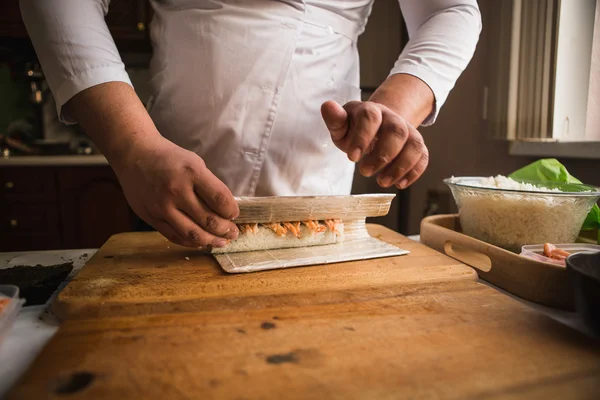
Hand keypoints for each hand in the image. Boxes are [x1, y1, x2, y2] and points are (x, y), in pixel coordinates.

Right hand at [113, 136, 239, 247]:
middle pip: (208, 220)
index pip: (220, 199)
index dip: (232, 211)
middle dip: (226, 229)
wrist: (135, 155)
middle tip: (234, 232)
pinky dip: (191, 242)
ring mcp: (162, 206)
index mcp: (192, 172)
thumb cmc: (170, 159)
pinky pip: (175, 236)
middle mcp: (177, 190)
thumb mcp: (194, 162)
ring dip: (211, 241)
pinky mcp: (151, 217)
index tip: (235, 214)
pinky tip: (202, 242)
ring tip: (222, 241)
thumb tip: (226, 210)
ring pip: (192, 233)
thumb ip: (209, 185)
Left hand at [321, 100, 428, 188]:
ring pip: (414, 144)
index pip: (370, 117)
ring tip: (383, 182)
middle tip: (365, 172)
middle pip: (396, 131)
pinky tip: (400, 184)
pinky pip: (423, 156)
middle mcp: (393, 118)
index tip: (352, 158)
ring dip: (400, 166)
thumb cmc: (355, 129)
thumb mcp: (341, 126)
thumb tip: (327, 106)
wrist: (377, 126)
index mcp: (371, 110)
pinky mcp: (417, 145)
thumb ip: (335, 120)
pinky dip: (414, 171)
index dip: (362, 137)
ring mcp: (408, 131)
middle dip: (382, 155)